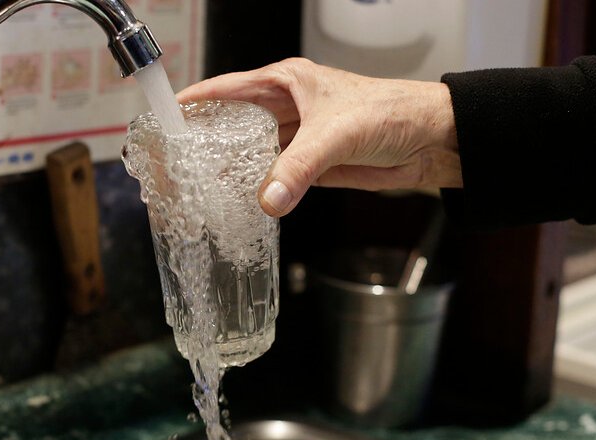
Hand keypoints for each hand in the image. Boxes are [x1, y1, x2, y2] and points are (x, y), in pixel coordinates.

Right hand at [177, 58, 461, 216]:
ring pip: (249, 154)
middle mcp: (286, 108)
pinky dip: (256, 189)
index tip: (164, 117)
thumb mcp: (336, 135)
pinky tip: (235, 201)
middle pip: (232, 124)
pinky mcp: (308, 166)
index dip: (195, 102)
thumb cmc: (392, 112)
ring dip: (229, 171)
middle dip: (205, 142)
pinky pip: (272, 177)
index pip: (228, 88)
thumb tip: (268, 200)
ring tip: (196, 188)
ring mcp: (296, 138)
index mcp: (286, 82)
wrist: (431, 142)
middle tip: (175, 164)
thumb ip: (298, 168)